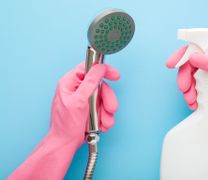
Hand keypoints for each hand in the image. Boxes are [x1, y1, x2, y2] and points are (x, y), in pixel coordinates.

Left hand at [8, 62, 119, 179]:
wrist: (65, 144)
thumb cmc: (66, 125)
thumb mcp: (79, 101)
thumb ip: (90, 83)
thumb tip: (99, 68)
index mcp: (70, 83)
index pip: (88, 68)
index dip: (102, 70)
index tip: (115, 76)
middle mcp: (78, 89)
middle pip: (100, 86)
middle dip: (108, 99)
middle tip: (111, 109)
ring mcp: (85, 100)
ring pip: (104, 98)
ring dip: (107, 111)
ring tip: (104, 122)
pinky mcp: (90, 109)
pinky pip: (103, 108)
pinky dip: (105, 117)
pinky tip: (101, 125)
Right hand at [166, 45, 207, 111]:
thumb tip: (193, 57)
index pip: (194, 49)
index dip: (181, 55)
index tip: (171, 64)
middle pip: (187, 66)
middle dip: (183, 78)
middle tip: (184, 88)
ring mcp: (205, 76)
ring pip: (188, 80)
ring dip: (186, 90)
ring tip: (192, 100)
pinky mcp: (204, 89)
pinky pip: (191, 91)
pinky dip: (190, 98)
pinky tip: (194, 104)